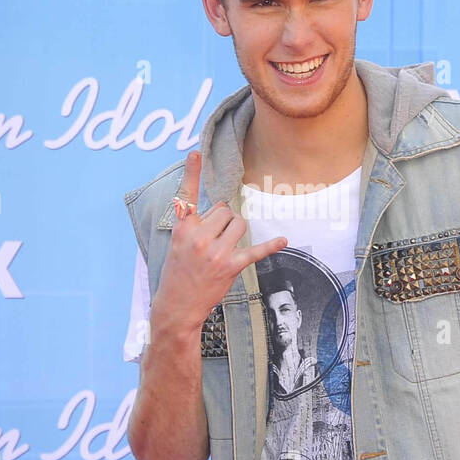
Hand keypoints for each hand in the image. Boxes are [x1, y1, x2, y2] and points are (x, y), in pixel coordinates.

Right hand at [152, 150, 286, 334]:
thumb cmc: (177, 274)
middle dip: (223, 220)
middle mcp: (199, 237)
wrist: (177, 306)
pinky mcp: (231, 266)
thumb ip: (194, 226)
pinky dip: (270, 246)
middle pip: (224, 210)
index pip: (186, 197)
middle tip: (214, 239)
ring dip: (237, 231)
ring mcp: (216, 252)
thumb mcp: (177, 245)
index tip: (196, 153)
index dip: (192, 174)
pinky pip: (255, 250)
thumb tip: (221, 211)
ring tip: (226, 246)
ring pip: (239, 223)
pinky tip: (282, 240)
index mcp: (183, 230)